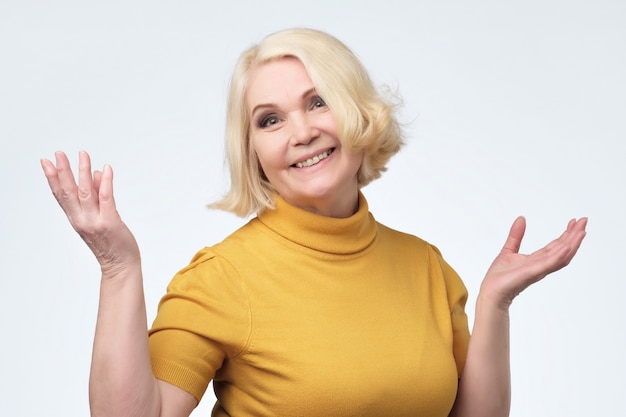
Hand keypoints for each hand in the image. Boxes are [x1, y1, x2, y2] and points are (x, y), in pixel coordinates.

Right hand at [41, 151, 139, 276]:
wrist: (120, 265)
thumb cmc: (111, 242)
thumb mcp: (99, 217)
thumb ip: (97, 196)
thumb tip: (96, 173)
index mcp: (76, 218)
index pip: (61, 196)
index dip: (53, 178)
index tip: (47, 162)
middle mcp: (82, 220)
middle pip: (68, 192)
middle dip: (62, 171)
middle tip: (58, 154)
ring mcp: (95, 221)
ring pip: (85, 192)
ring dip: (83, 172)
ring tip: (82, 155)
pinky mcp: (110, 222)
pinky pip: (106, 198)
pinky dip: (105, 182)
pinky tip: (105, 169)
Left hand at [480, 216, 587, 309]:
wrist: (491, 292)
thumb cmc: (500, 277)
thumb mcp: (508, 250)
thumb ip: (516, 235)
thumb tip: (521, 218)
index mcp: (537, 260)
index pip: (556, 246)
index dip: (566, 234)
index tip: (573, 221)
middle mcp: (541, 265)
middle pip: (563, 249)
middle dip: (574, 235)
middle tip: (584, 221)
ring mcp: (538, 270)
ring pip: (561, 256)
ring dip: (572, 244)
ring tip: (581, 231)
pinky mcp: (531, 273)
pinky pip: (548, 264)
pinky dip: (558, 255)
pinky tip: (566, 246)